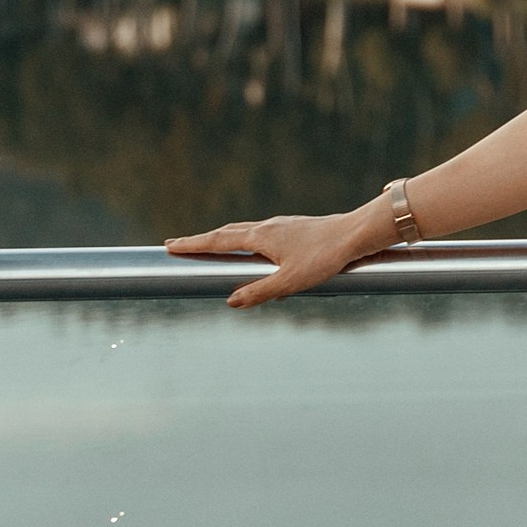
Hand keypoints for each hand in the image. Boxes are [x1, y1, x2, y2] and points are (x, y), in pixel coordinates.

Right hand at [166, 200, 394, 307]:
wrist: (357, 234)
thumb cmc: (325, 258)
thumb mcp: (289, 282)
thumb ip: (259, 292)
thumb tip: (230, 301)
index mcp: (260, 237)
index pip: (218, 241)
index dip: (193, 244)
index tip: (170, 246)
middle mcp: (268, 227)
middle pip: (227, 232)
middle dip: (203, 239)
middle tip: (179, 244)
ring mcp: (283, 225)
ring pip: (245, 230)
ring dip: (224, 237)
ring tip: (211, 244)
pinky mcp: (296, 228)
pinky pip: (263, 233)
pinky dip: (247, 238)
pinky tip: (256, 249)